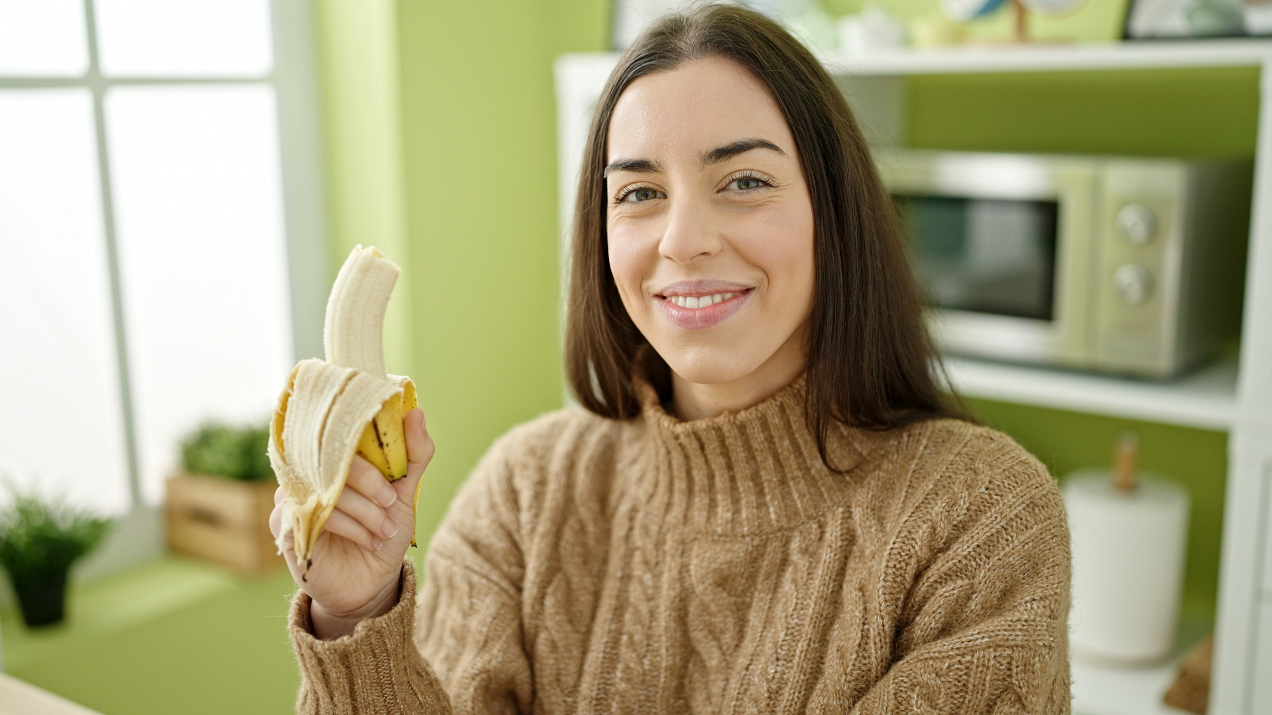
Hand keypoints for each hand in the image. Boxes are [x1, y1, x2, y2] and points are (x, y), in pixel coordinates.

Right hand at [269, 407, 434, 638]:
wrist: (371, 582)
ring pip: (328, 490)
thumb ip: (413, 454)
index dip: (368, 442)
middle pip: (332, 459)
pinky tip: (370, 542)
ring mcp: (293, 497)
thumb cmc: (384, 530)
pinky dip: (351, 528)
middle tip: (392, 503)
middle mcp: (307, 471)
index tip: (396, 467)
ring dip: (366, 512)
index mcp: (332, 456)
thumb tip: (416, 412)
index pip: (343, 432)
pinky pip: (317, 517)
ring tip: (386, 531)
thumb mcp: (404, 491)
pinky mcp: (286, 527)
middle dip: (371, 482)